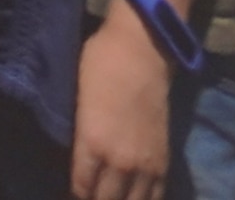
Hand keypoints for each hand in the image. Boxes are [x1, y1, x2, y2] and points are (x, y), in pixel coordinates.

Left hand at [71, 0, 177, 199]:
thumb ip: (76, 136)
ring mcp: (144, 162)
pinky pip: (155, 195)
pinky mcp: (163, 159)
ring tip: (111, 195)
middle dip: (94, 199)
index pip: (80, 188)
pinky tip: (134, 196)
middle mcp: (119, 160)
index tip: (72, 191)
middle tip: (90, 192)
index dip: (74, 193)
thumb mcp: (76, 99)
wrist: (142, 49)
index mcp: (92, 143)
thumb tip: (72, 159)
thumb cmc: (101, 64)